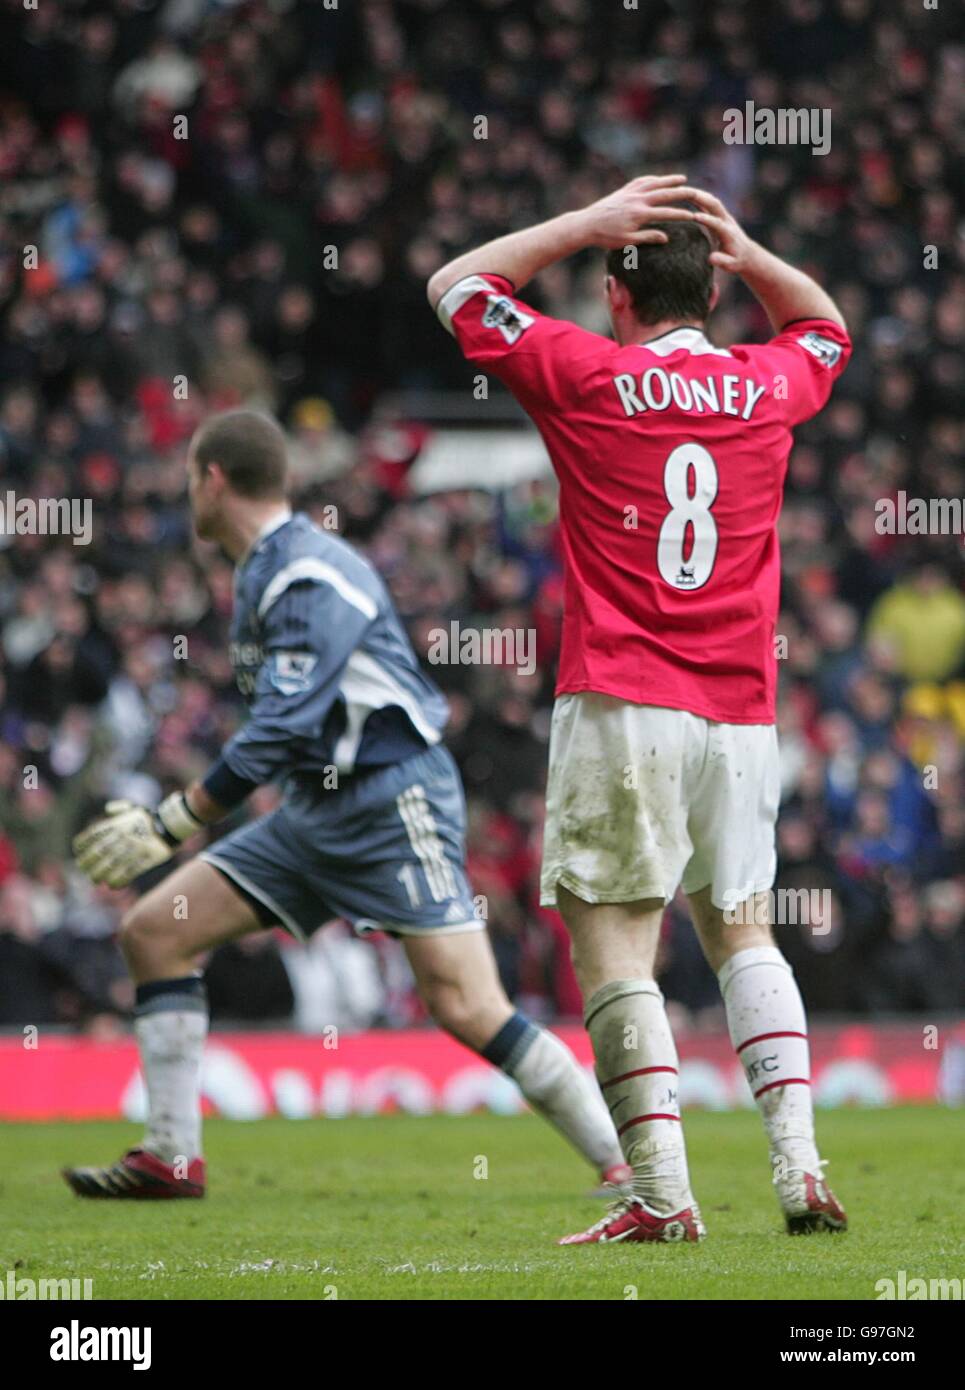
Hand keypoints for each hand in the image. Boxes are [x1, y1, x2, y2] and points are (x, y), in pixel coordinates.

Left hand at [73, 800, 174, 887]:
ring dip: (100, 875)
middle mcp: (123, 836)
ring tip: (96, 880)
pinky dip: (118, 881)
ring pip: (111, 866)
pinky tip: (112, 885)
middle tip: (84, 870)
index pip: (92, 835)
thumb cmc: (149, 819)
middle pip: (98, 853)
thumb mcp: (133, 808)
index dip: (82, 845)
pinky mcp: (145, 859)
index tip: (78, 852)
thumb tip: (108, 809)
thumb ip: (118, 808)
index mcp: (117, 824)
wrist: (172, 825)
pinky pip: (128, 873)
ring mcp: (134, 848)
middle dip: (88, 863)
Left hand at [577, 175, 699, 249]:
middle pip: (665, 194)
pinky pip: (642, 181)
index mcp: (640, 215)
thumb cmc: (606, 237)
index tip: (694, 216)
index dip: (681, 215)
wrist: (587, 224)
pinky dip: (653, 179)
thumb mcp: (627, 242)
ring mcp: (631, 193)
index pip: (666, 213)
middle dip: (682, 193)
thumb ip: (648, 238)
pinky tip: (659, 180)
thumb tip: (666, 237)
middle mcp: (637, 200)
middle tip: (696, 192)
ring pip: (655, 183)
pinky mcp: (624, 190)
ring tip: (683, 179)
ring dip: (670, 181)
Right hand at [688, 189, 758, 273]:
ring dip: (698, 194)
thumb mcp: (732, 265)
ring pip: (711, 201)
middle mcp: (727, 221)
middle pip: (715, 205)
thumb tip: (711, 258)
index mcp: (729, 233)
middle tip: (686, 193)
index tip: (695, 217)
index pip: (718, 224)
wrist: (746, 253)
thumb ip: (722, 261)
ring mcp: (723, 216)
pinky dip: (697, 197)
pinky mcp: (719, 215)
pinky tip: (684, 194)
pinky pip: (708, 203)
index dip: (708, 219)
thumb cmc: (736, 261)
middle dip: (701, 198)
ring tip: (681, 190)